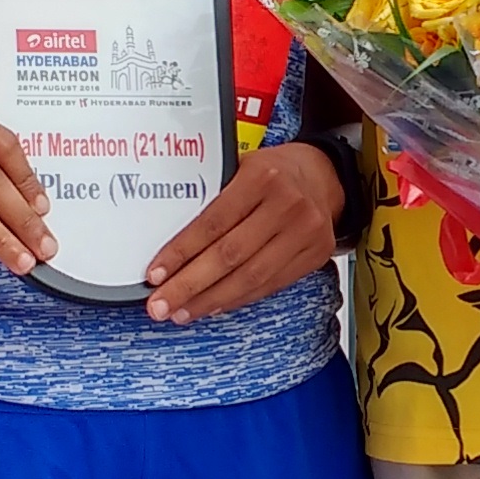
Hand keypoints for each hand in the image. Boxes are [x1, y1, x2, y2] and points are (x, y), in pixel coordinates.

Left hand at [143, 141, 342, 322]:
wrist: (323, 175)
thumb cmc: (274, 172)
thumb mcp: (240, 167)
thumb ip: (212, 197)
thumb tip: (167, 238)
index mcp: (261, 177)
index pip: (212, 223)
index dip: (181, 253)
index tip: (155, 274)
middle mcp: (287, 205)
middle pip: (229, 256)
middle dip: (189, 286)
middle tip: (160, 305)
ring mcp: (305, 232)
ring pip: (250, 278)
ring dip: (211, 300)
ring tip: (182, 311)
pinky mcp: (315, 254)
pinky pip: (270, 285)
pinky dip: (238, 298)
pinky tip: (214, 304)